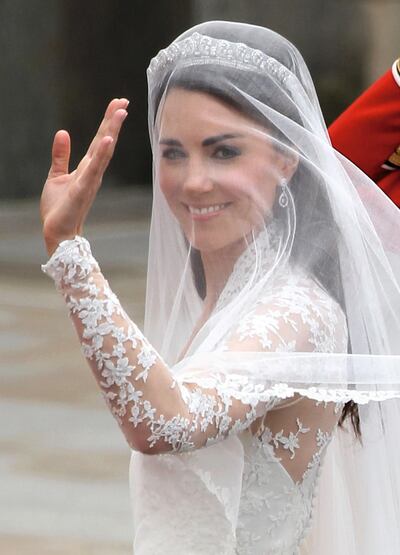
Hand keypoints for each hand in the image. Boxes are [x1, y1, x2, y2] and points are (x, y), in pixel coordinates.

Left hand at [40, 98, 128, 255]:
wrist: (58, 231)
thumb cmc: (59, 208)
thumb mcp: (56, 175)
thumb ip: (61, 155)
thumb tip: (63, 132)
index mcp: (87, 167)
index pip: (100, 140)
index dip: (108, 121)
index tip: (118, 103)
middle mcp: (93, 172)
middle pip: (106, 142)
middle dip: (114, 121)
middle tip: (123, 102)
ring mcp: (90, 180)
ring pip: (104, 152)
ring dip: (112, 132)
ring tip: (120, 113)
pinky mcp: (82, 189)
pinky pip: (93, 169)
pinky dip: (101, 155)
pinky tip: (107, 140)